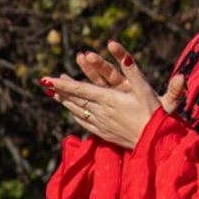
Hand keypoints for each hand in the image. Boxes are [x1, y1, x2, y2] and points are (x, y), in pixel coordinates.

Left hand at [43, 41, 184, 148]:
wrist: (155, 143)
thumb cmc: (154, 115)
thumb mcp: (146, 90)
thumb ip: (134, 72)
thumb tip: (126, 55)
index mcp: (109, 99)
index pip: (79, 89)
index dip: (62, 84)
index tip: (46, 79)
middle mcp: (101, 112)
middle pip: (75, 99)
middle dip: (59, 90)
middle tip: (44, 82)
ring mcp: (101, 124)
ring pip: (77, 111)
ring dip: (64, 101)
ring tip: (53, 94)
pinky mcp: (104, 133)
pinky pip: (84, 123)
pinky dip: (75, 115)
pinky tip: (71, 112)